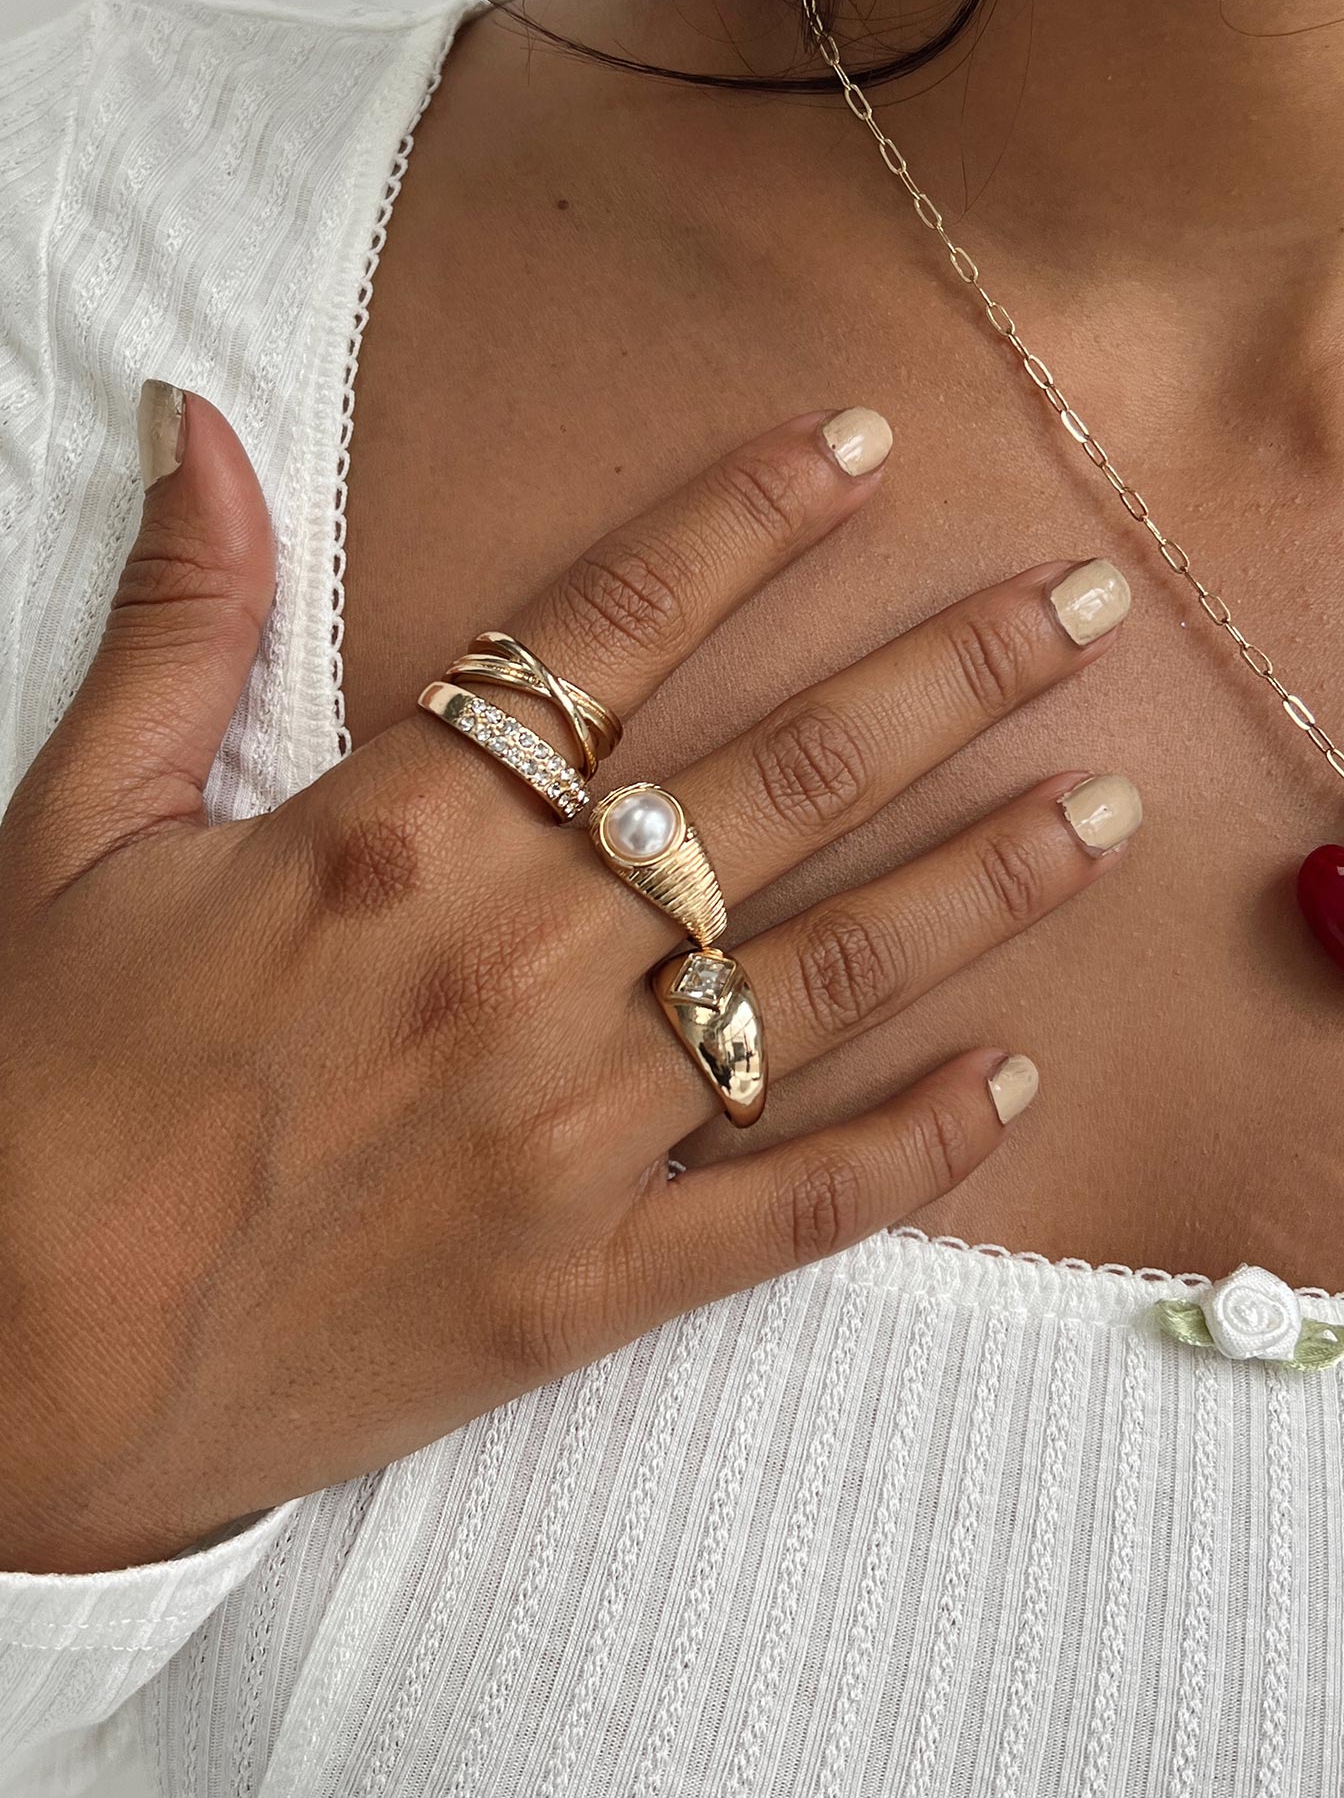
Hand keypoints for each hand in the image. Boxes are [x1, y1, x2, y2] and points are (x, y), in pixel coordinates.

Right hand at [0, 392, 1136, 1571]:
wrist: (15, 1375)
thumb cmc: (35, 1097)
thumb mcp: (68, 837)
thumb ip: (172, 627)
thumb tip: (194, 423)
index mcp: (388, 838)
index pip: (613, 632)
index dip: (744, 522)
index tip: (858, 450)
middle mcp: (511, 966)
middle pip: (777, 781)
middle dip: (944, 676)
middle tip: (1076, 606)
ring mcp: (569, 1133)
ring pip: (824, 978)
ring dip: (981, 881)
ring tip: (1106, 808)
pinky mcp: (588, 1281)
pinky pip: (791, 1208)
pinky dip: (910, 1148)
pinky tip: (1008, 1082)